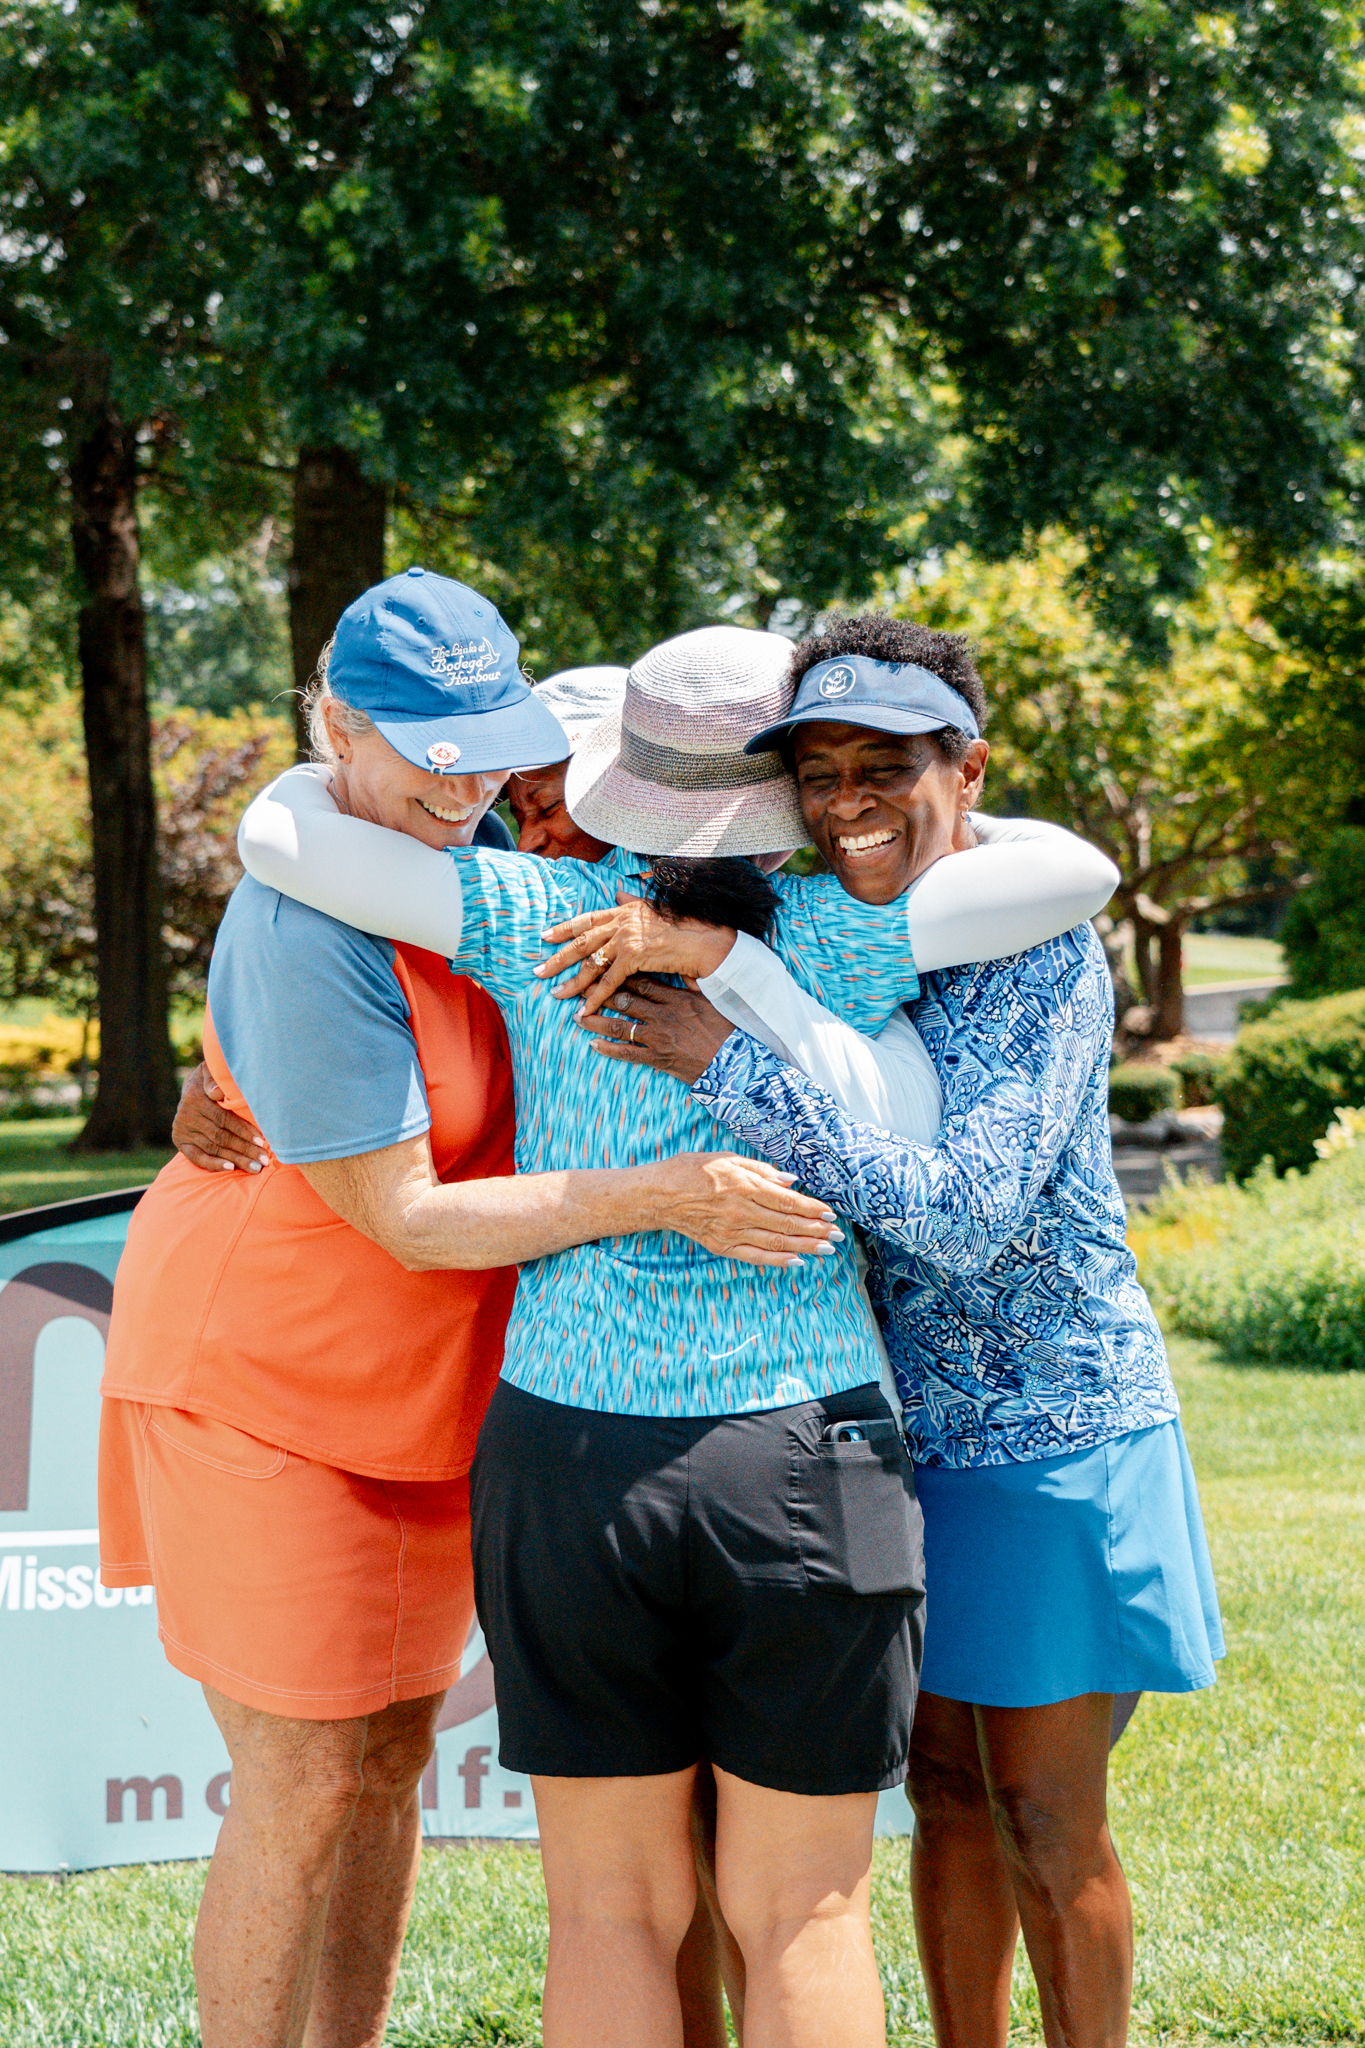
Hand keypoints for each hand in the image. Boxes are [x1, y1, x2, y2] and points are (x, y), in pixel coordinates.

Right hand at [173, 1062, 268, 1173]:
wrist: (192, 1086)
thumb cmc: (212, 1078)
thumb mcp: (211, 1070)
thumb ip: (214, 1079)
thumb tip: (217, 1093)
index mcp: (195, 1097)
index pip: (223, 1118)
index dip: (243, 1130)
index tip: (261, 1141)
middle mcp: (186, 1115)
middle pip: (220, 1137)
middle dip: (244, 1149)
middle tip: (263, 1161)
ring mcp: (182, 1130)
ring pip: (213, 1148)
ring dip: (236, 1159)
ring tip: (255, 1168)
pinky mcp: (180, 1141)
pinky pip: (197, 1157)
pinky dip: (213, 1164)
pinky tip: (230, 1168)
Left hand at [534, 891, 735, 1015]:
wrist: (706, 939)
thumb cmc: (687, 926)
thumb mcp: (655, 910)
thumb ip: (633, 901)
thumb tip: (617, 892)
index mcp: (625, 910)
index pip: (587, 919)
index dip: (564, 928)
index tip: (545, 936)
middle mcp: (621, 922)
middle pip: (581, 942)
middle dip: (557, 958)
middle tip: (537, 971)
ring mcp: (626, 939)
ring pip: (590, 963)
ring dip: (571, 982)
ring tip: (555, 994)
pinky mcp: (633, 958)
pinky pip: (608, 982)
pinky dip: (595, 998)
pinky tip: (584, 1009)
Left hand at [576, 976, 733, 1084]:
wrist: (733, 1065)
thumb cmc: (726, 1031)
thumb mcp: (712, 1002)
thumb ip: (694, 984)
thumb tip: (686, 965)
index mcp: (676, 999)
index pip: (643, 981)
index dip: (621, 973)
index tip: (604, 967)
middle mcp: (663, 1016)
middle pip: (626, 1000)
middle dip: (601, 994)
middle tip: (580, 988)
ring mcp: (658, 1038)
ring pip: (620, 1026)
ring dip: (596, 1021)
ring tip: (577, 1017)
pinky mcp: (657, 1059)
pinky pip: (627, 1054)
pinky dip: (609, 1049)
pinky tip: (593, 1045)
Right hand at [646, 1151, 841, 1268]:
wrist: (658, 1195)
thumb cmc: (691, 1170)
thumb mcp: (727, 1158)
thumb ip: (761, 1170)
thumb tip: (791, 1182)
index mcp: (743, 1185)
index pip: (788, 1201)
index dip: (813, 1209)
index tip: (831, 1214)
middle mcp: (741, 1211)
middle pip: (787, 1224)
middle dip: (816, 1230)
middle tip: (838, 1236)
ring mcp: (731, 1232)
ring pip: (776, 1242)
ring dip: (805, 1246)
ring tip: (826, 1249)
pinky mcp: (722, 1246)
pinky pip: (755, 1256)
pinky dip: (777, 1260)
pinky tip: (796, 1261)